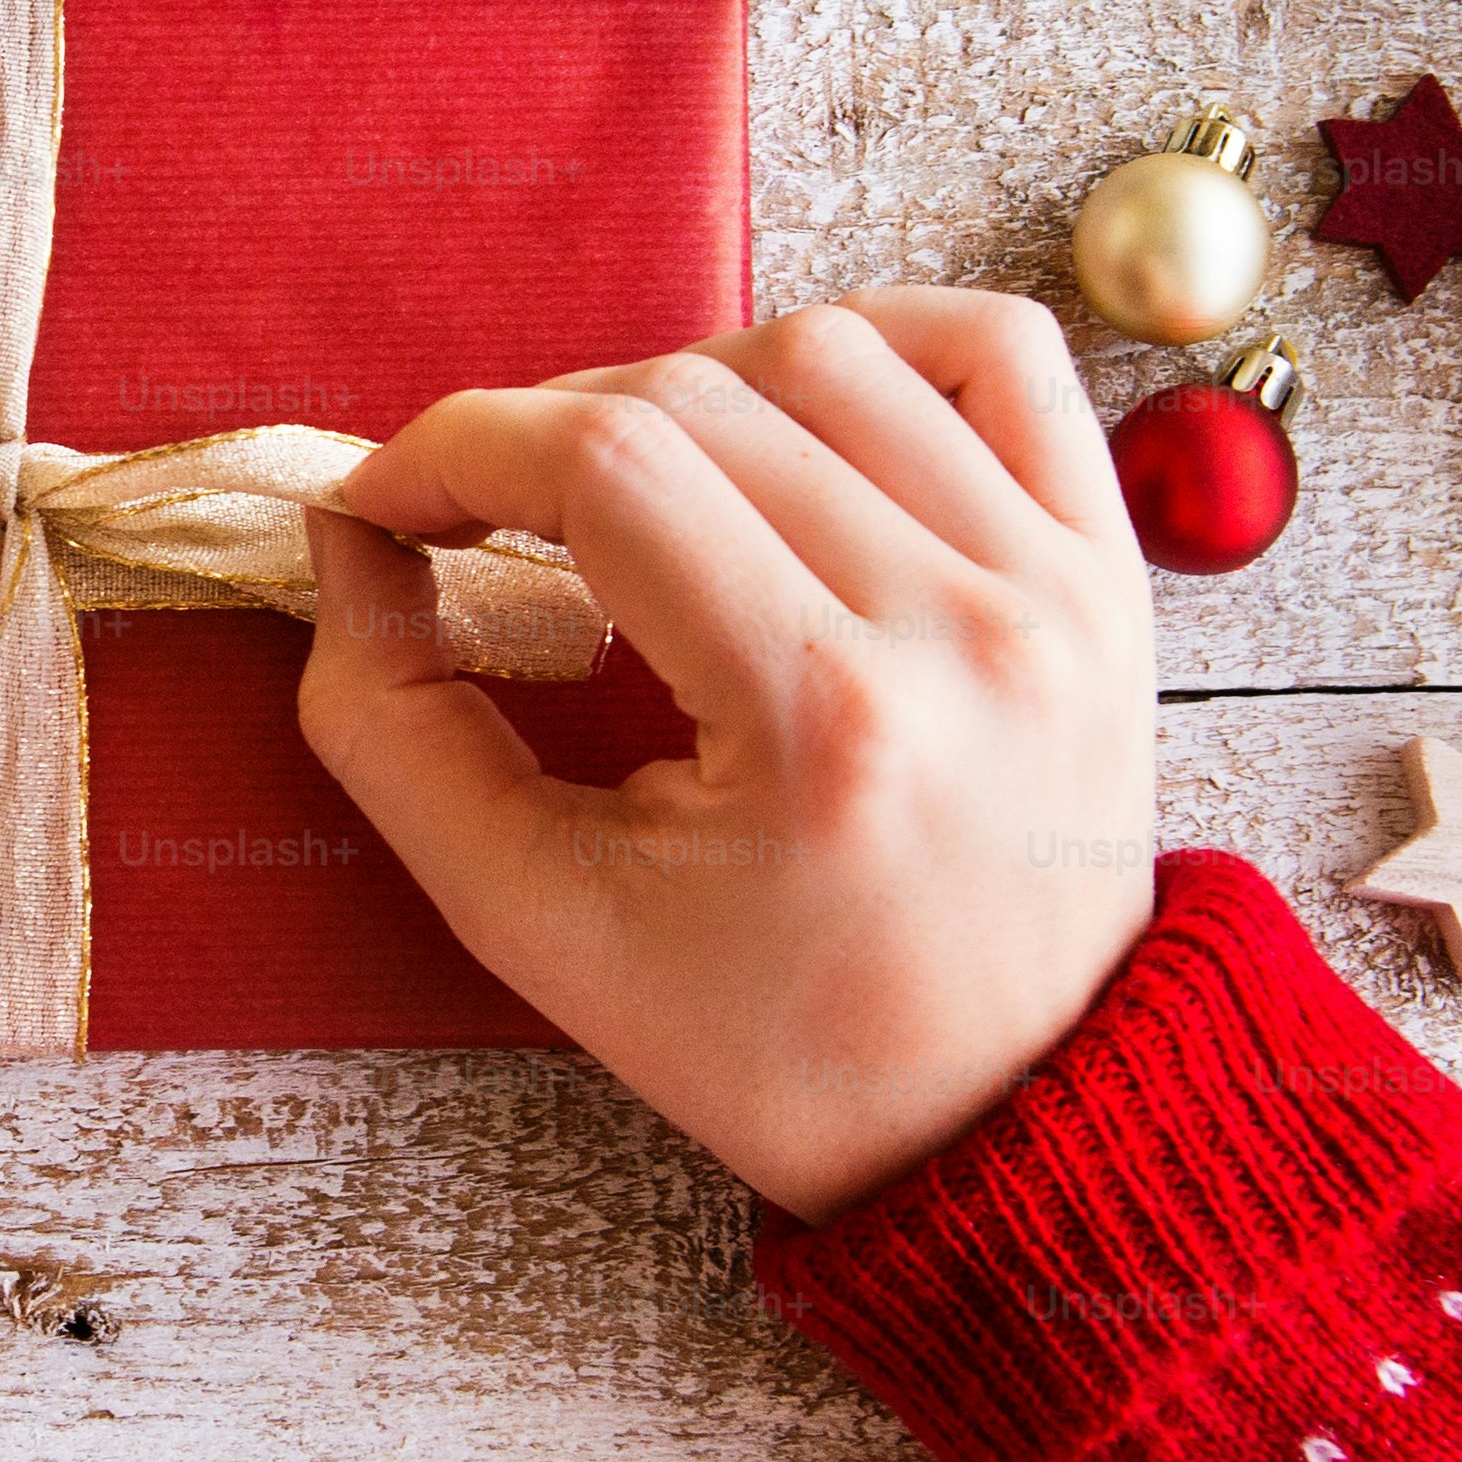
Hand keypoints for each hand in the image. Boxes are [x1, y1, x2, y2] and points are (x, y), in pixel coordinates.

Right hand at [298, 295, 1155, 1222]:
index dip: (454, 450)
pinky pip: (999, 353)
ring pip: (834, 350)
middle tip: (485, 516)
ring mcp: (1058, 586)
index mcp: (824, 721)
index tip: (387, 502)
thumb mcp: (538, 923)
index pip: (604, 466)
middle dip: (545, 429)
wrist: (1015, 1124)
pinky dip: (883, 336)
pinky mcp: (1112, 571)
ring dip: (690, 381)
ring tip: (633, 481)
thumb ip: (394, 730)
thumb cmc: (781, 1042)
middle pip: (698, 397)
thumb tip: (349, 541)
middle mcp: (962, 626)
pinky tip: (795, 412)